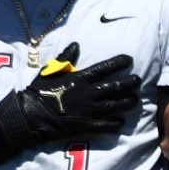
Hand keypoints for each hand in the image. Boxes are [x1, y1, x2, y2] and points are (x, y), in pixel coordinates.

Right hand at [0, 42, 141, 146]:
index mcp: (79, 79)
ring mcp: (89, 110)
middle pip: (114, 87)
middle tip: (138, 80)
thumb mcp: (50, 71)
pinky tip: (122, 121)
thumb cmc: (38, 91)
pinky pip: (105, 124)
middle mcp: (88, 94)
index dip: (117, 63)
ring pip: (114, 105)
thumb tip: (76, 44)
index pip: (103, 69)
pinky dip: (115, 123)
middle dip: (128, 83)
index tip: (129, 59)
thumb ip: (64, 58)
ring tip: (135, 99)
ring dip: (126, 102)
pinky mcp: (86, 125)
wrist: (30, 115)